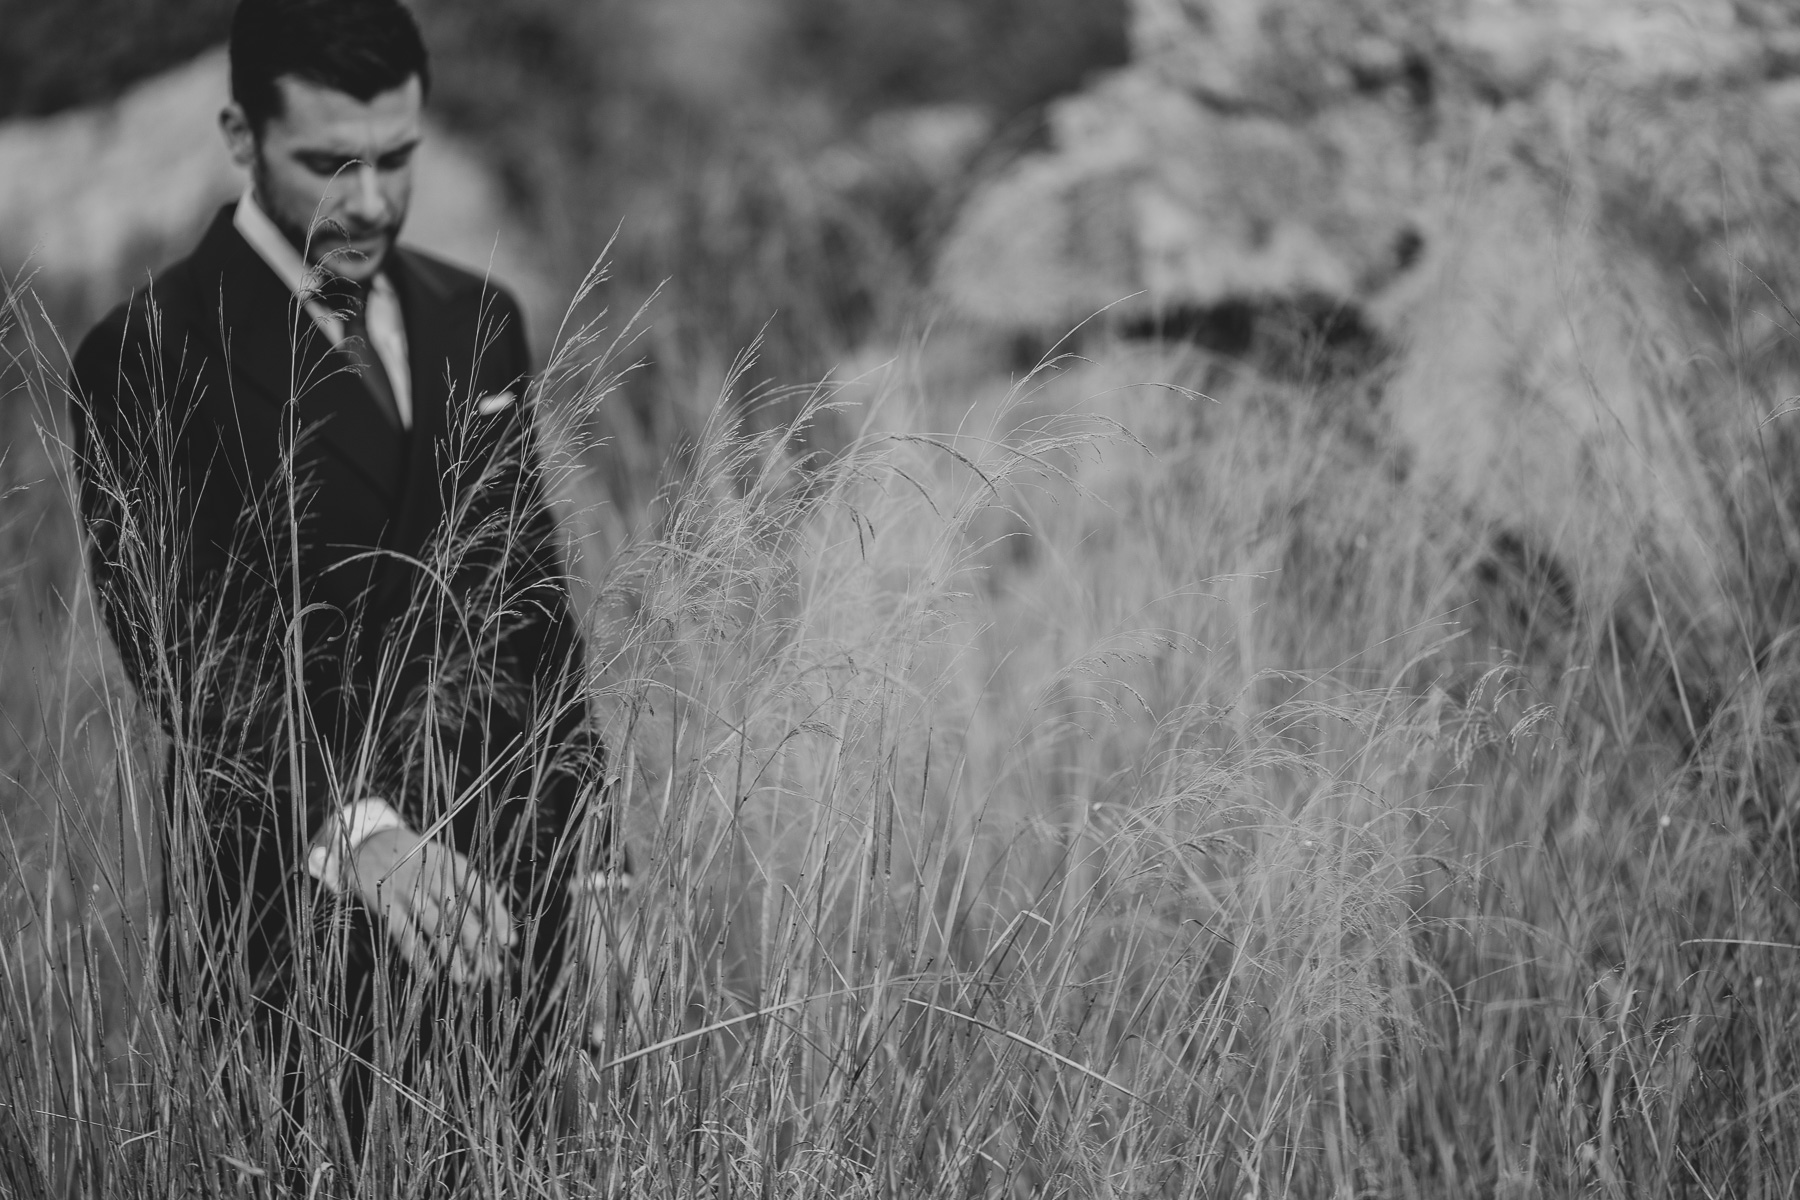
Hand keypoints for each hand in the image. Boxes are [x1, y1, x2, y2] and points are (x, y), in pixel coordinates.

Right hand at [345, 827, 514, 984]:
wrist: (368, 841)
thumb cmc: (415, 858)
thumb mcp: (442, 861)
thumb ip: (464, 887)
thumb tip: (491, 920)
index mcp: (451, 862)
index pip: (480, 891)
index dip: (495, 916)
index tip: (508, 942)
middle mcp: (433, 874)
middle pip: (460, 913)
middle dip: (477, 943)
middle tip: (489, 969)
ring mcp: (408, 889)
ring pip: (434, 925)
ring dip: (450, 954)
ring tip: (464, 979)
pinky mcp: (385, 903)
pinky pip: (404, 933)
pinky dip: (416, 955)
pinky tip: (430, 974)